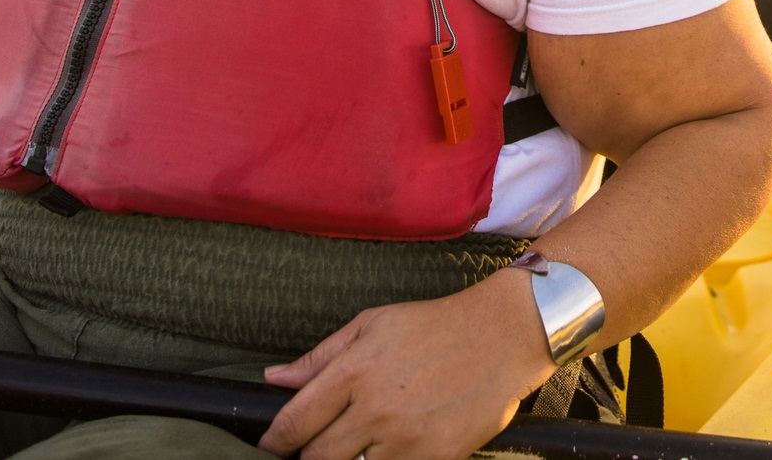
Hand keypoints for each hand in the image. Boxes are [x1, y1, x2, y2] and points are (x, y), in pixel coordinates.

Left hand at [257, 266, 553, 459]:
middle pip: (317, 457)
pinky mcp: (433, 459)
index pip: (296, 421)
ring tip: (357, 443)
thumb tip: (274, 378)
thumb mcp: (372, 324)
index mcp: (354, 370)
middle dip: (309, 455)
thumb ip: (320, 356)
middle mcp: (374, 408)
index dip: (275, 440)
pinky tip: (388, 448)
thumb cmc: (433, 325)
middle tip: (315, 446)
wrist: (499, 336)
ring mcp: (404, 439)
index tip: (272, 444)